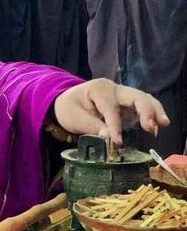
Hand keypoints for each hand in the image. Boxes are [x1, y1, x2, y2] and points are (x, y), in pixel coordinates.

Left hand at [53, 78, 168, 144]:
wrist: (67, 102)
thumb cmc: (69, 108)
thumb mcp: (74, 118)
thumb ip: (91, 126)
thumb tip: (108, 137)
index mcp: (98, 89)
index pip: (110, 108)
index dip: (115, 125)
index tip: (118, 141)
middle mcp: (113, 89)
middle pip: (135, 96)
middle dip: (145, 111)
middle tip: (150, 127)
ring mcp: (122, 95)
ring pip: (144, 99)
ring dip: (154, 111)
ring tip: (162, 124)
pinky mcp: (128, 104)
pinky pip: (144, 105)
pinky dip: (152, 113)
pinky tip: (158, 124)